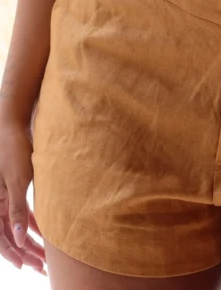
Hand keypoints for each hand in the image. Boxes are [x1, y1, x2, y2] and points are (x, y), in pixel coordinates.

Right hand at [0, 117, 46, 274]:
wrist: (13, 125)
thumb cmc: (14, 150)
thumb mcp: (18, 181)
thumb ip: (17, 211)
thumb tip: (20, 240)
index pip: (1, 238)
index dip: (13, 254)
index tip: (27, 266)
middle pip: (9, 235)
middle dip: (25, 252)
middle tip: (41, 266)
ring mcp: (5, 195)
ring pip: (16, 225)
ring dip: (30, 240)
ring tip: (45, 255)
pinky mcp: (16, 187)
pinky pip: (22, 211)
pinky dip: (32, 223)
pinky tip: (45, 232)